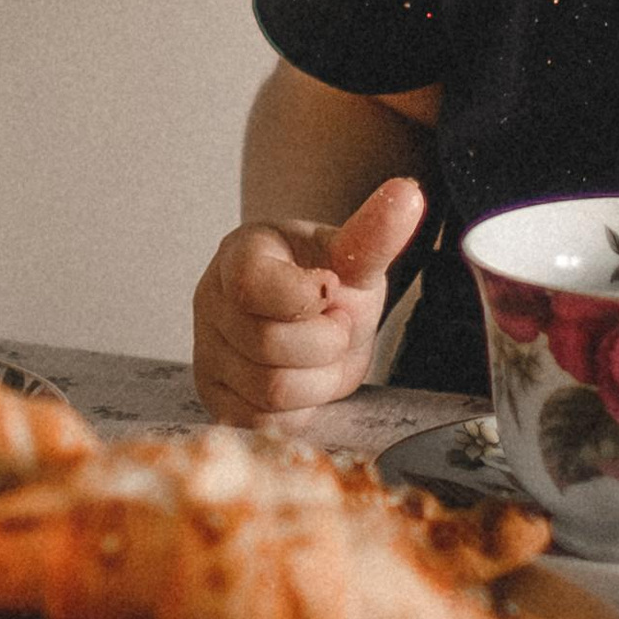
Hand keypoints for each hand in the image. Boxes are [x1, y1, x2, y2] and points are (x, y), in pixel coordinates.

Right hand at [191, 176, 428, 422]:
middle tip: (337, 324)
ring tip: (324, 353)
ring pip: (270, 392)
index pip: (253, 285)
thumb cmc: (328, 275)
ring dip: (319, 380)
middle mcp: (211, 302)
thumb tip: (409, 194)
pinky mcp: (218, 399)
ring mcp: (209, 354)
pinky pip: (262, 423)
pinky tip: (308, 380)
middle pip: (268, 346)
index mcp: (240, 254)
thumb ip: (373, 233)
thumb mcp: (352, 254)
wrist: (314, 307)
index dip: (305, 297)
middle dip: (326, 342)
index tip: (331, 287)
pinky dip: (300, 408)